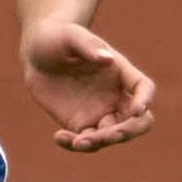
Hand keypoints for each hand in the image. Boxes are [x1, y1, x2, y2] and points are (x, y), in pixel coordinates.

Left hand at [22, 19, 154, 152]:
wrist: (36, 54)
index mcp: (121, 72)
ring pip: (111, 136)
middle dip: (127, 131)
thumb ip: (88, 45)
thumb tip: (106, 59)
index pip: (143, 88)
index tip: (138, 109)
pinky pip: (85, 142)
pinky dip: (75, 145)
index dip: (145, 99)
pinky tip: (58, 137)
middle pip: (137, 121)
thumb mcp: (71, 36)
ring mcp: (99, 113)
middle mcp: (115, 96)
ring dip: (99, 142)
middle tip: (107, 136)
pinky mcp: (80, 124)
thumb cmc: (58, 38)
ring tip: (77, 141)